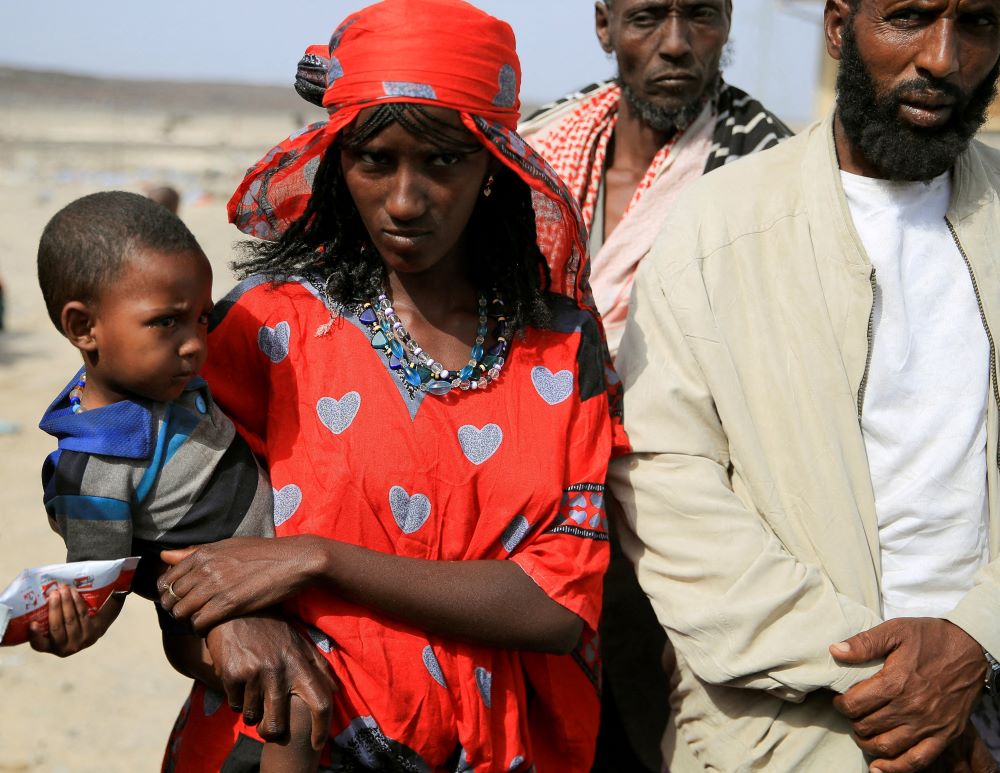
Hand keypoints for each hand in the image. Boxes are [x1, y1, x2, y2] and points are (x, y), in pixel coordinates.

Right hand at [27, 584, 120, 656]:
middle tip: (53, 593)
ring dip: (67, 601)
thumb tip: (37, 599)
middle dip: (55, 608)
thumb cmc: (68, 626)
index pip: (38, 645)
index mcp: (50, 648)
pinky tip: (74, 592)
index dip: (35, 635)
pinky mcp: (92, 633)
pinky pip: (82, 614)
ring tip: (64, 588)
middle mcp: (65, 649)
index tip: (32, 623)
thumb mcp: (55, 628)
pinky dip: (77, 602)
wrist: (95, 628)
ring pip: (71, 619)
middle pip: (57, 627)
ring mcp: (80, 642)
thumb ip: (46, 620)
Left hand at [158, 536, 320, 631]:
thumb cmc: (263, 552)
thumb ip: (195, 552)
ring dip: (187, 619)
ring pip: (182, 612)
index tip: (177, 599)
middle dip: (175, 608)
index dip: (167, 593)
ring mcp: (216, 586)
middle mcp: (205, 569)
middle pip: (171, 597)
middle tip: (188, 613)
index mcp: (203, 553)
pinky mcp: (229, 604)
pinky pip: (199, 622)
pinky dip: (200, 628)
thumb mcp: (228, 546)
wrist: (295, 560)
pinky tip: (210, 626)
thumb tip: (164, 555)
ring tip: (199, 619)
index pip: (167, 578)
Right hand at [204, 613, 335, 750]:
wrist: (233, 609)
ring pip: (252, 716)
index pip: (321, 702)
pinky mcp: (232, 675)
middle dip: (271, 732)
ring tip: (252, 687)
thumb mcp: (297, 640)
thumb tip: (335, 689)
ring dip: (251, 710)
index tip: (319, 743)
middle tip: (269, 727)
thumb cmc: (269, 626)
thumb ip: (316, 664)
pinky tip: (238, 677)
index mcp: (300, 662)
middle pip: (278, 725)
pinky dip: (236, 698)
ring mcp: (256, 673)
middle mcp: (280, 670)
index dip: (322, 728)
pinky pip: (235, 704)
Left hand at [830, 618, 986, 772]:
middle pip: (868, 726)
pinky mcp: (945, 734)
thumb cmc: (930, 637)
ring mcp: (929, 724)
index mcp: (896, 682)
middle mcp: (911, 708)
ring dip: (868, 744)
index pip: (855, 704)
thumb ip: (864, 643)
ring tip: (862, 734)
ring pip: (888, 746)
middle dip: (854, 722)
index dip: (841, 704)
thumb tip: (834, 652)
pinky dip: (896, 768)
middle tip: (852, 715)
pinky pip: (918, 760)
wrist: (970, 647)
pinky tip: (879, 766)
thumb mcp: (895, 630)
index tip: (840, 700)